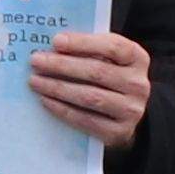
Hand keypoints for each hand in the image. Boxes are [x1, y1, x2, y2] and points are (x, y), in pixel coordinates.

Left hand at [28, 27, 151, 146]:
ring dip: (58, 88)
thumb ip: (89, 50)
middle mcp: (139, 84)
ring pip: (90, 96)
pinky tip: (45, 100)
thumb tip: (54, 46)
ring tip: (35, 81)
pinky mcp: (119, 132)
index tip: (56, 41)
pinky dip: (62, 109)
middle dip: (62, 65)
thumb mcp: (109, 59)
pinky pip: (86, 120)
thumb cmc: (110, 79)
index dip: (83, 43)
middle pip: (97, 72)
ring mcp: (131, 110)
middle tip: (36, 61)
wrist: (125, 115)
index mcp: (138, 59)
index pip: (113, 46)